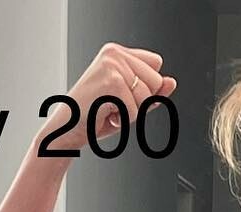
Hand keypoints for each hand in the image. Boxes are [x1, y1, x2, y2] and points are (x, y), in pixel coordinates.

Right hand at [45, 44, 175, 152]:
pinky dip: (123, 120)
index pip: (156, 65)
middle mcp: (114, 53)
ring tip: (109, 110)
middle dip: (140, 102)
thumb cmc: (94, 116)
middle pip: (156, 80)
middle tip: (114, 105)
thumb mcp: (130, 102)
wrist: (68, 130)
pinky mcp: (111, 82)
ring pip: (147, 97)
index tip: (122, 96)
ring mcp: (112, 65)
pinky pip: (135, 110)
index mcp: (118, 52)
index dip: (146, 88)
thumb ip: (152, 92)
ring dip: (130, 113)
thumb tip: (171, 82)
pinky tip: (105, 115)